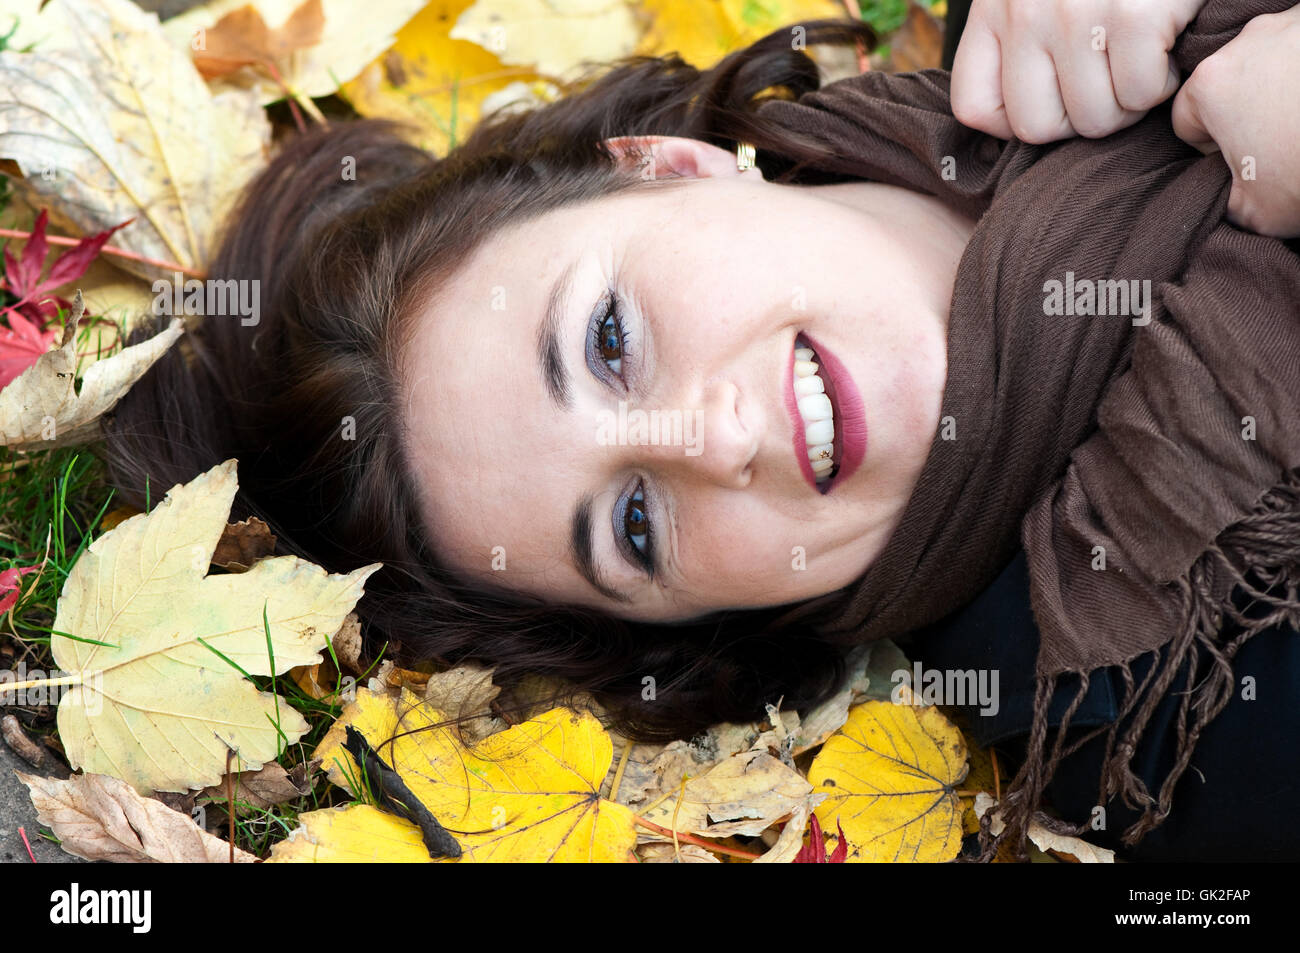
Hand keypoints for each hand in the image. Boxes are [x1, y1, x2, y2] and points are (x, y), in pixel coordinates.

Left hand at [951, 0, 1206, 142]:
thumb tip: (1018, 121)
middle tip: (1105, 83)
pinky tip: (1164, 44)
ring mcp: (1076, 14)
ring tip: (1137, 59)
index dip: (1015, 121)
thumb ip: (1017, 42)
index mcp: (994, 9)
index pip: (974, 107)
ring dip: (1126, 102)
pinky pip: (1140, 95)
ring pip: (1093, 120)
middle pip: (1036, 127)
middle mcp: (1026, 12)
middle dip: (1078, 120)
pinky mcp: (1133, 16)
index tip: (1052, 100)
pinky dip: (1163, 81)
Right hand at [1172, 7, 1299, 238]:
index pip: (1186, 116)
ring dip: (1286, 86)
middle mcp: (1250, 41)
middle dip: (1249, 110)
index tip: (1239, 162)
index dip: (1209, 146)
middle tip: (1279, 144)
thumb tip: (1228, 189)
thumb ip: (1224, 196)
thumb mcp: (1254, 213)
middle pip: (1231, 80)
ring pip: (1275, 60)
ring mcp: (1297, 23)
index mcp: (1213, 84)